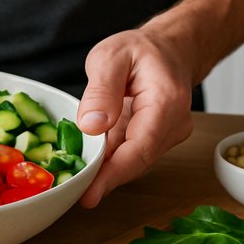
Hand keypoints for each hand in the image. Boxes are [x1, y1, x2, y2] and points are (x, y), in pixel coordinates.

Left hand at [76, 28, 195, 207]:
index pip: (140, 149)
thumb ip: (101, 90)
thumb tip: (91, 126)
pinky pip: (131, 154)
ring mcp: (168, 135)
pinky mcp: (157, 140)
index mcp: (166, 102)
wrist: (170, 49)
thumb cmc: (141, 50)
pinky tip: (88, 163)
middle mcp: (174, 125)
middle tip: (70, 192)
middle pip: (137, 162)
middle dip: (104, 179)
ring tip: (74, 178)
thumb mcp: (111, 56)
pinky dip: (109, 160)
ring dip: (105, 171)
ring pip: (133, 162)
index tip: (88, 194)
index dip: (113, 175)